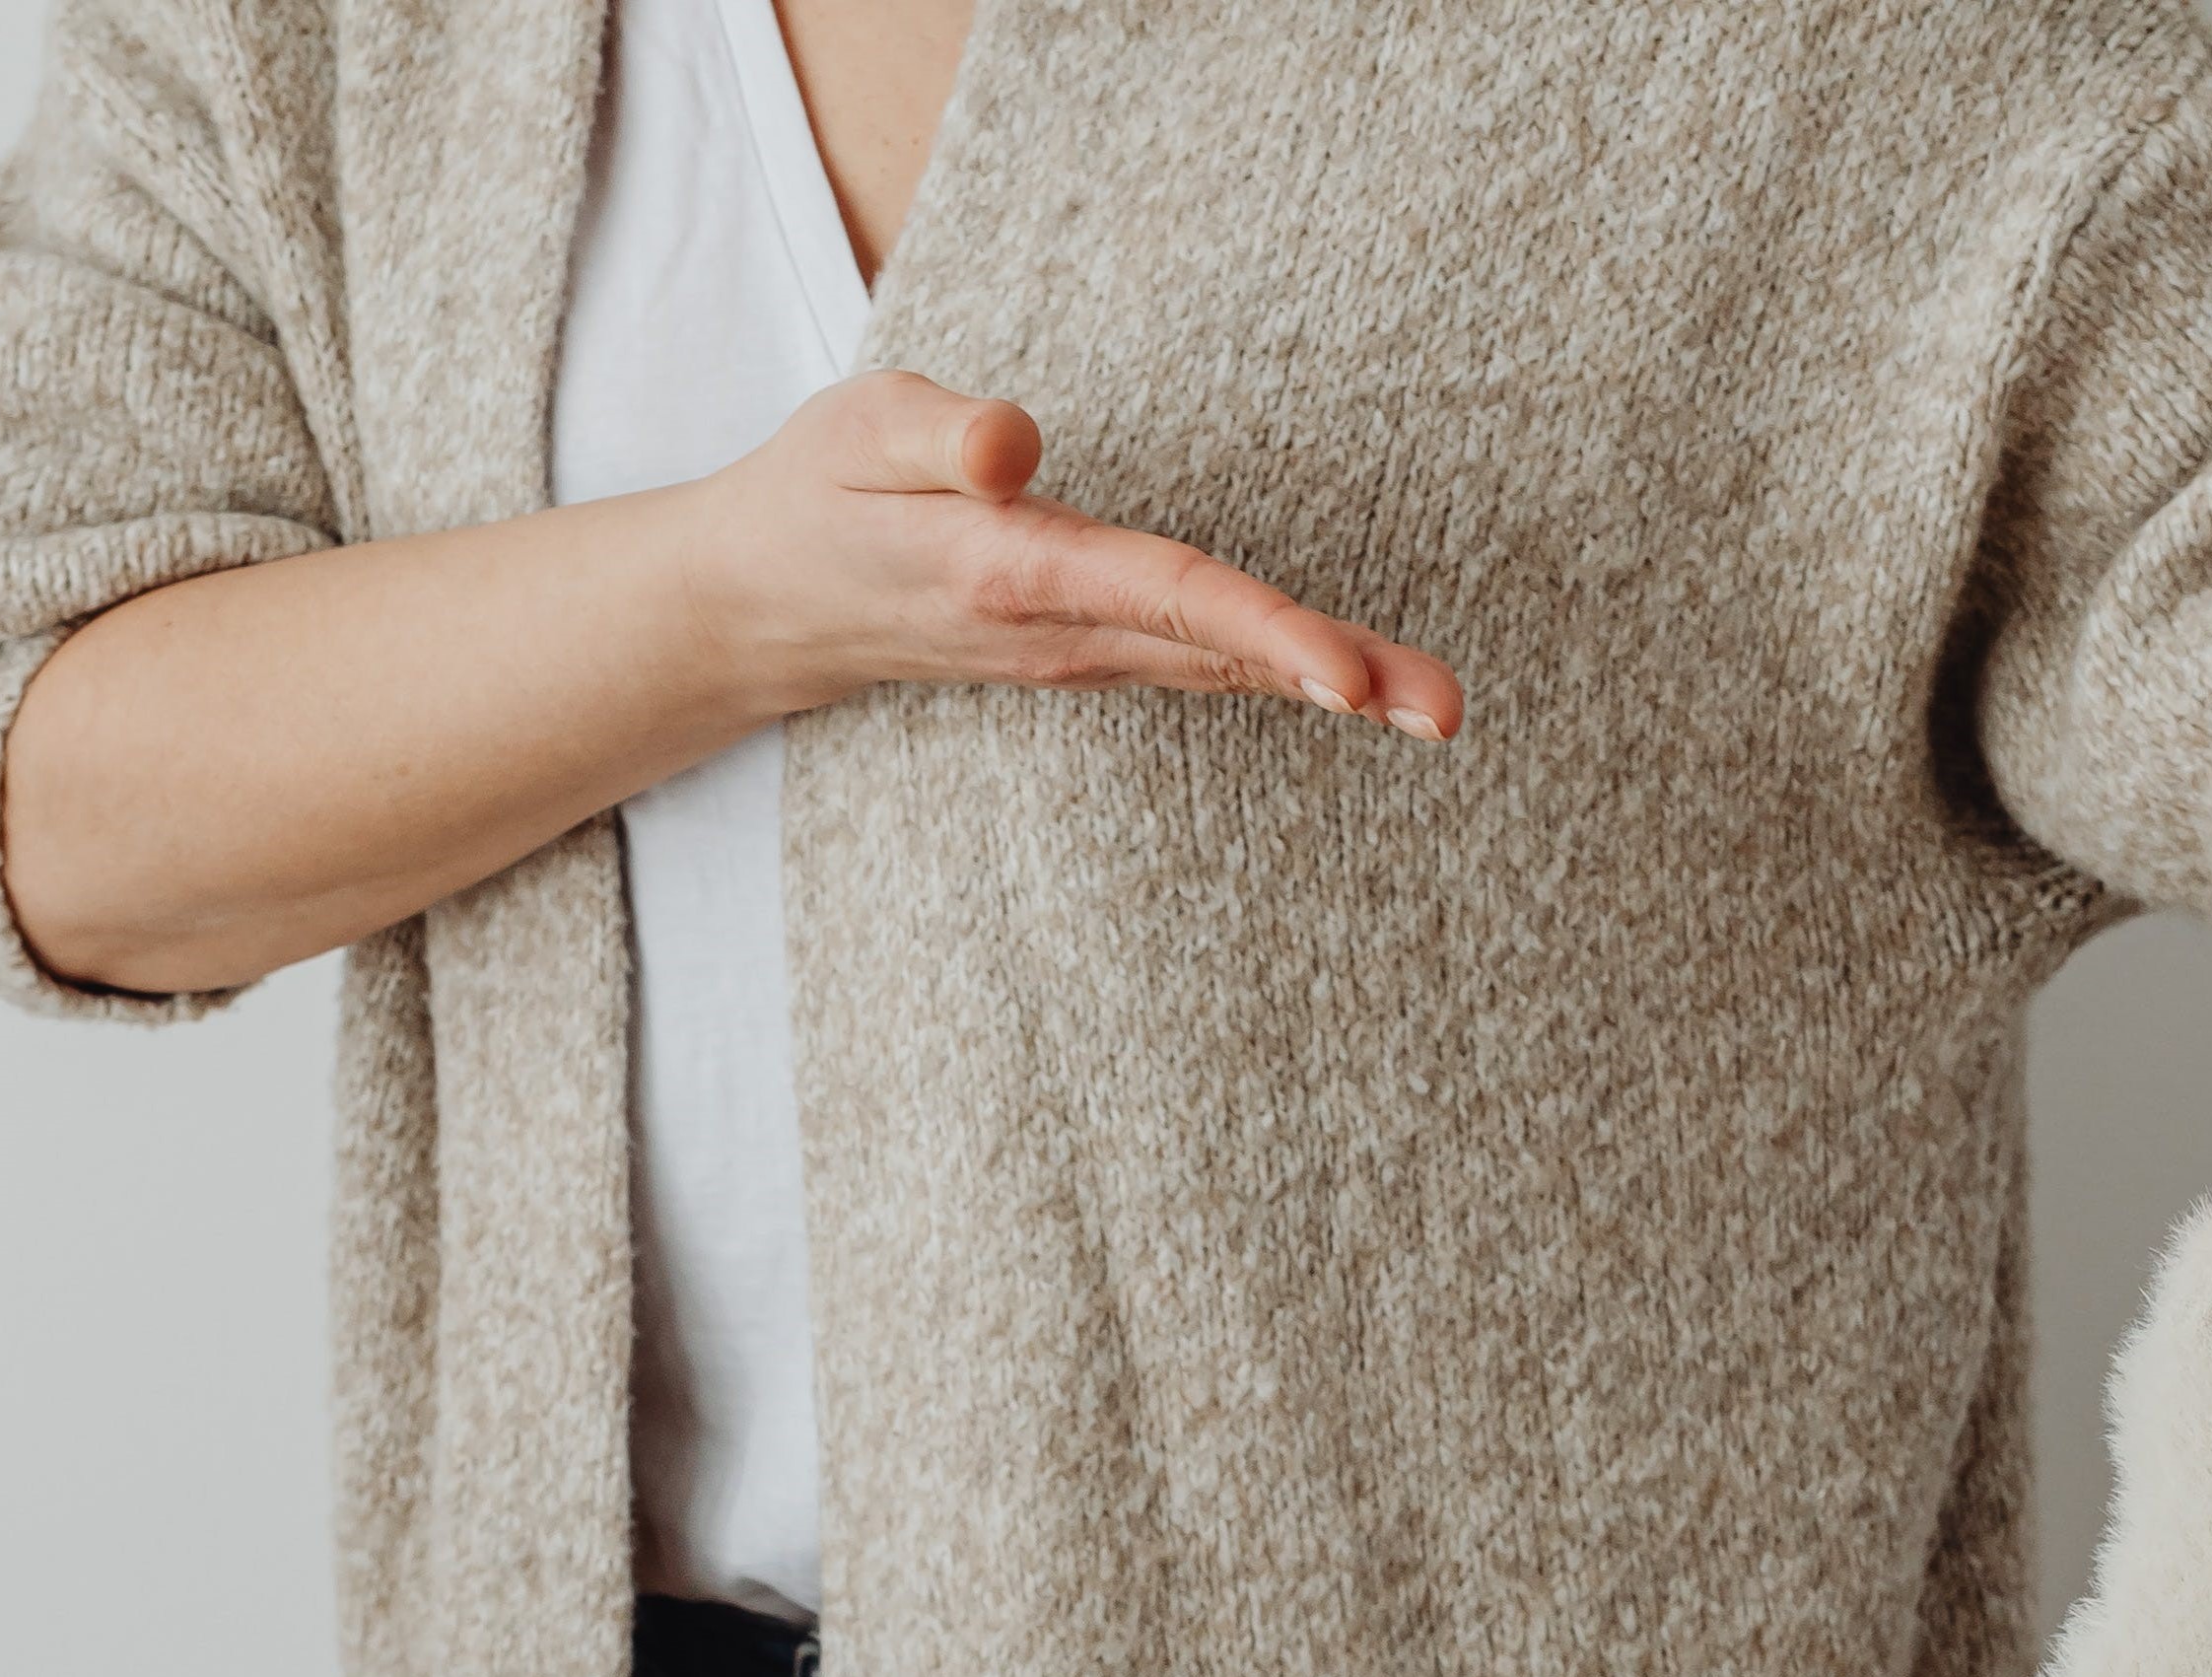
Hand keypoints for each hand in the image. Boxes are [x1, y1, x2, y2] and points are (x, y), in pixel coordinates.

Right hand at [697, 372, 1461, 735]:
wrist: (763, 604)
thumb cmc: (818, 493)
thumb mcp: (860, 427)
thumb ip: (941, 434)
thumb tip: (1017, 447)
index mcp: (1015, 572)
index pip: (1162, 593)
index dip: (1259, 629)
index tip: (1343, 677)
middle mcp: (1060, 630)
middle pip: (1220, 652)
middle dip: (1338, 680)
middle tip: (1448, 713)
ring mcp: (1076, 652)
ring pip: (1221, 669)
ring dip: (1332, 687)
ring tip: (1437, 707)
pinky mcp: (1085, 650)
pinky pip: (1199, 665)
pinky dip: (1281, 674)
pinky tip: (1355, 684)